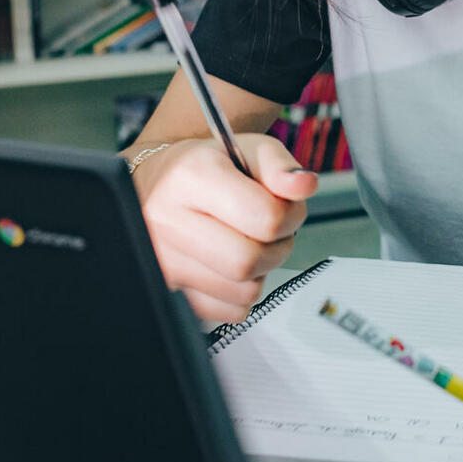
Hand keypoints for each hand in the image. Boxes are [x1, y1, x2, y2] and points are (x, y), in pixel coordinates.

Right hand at [131, 134, 317, 322]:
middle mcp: (167, 220)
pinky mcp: (167, 290)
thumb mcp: (249, 149)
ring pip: (242, 292)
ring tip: (248, 243)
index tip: (285, 208)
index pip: (265, 217)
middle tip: (272, 231)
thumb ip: (281, 166)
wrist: (158, 184)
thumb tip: (304, 185)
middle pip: (249, 261)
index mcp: (191, 176)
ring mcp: (162, 261)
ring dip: (260, 271)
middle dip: (277, 249)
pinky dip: (240, 293)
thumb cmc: (208, 167)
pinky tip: (229, 264)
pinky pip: (228, 312)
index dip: (291, 215)